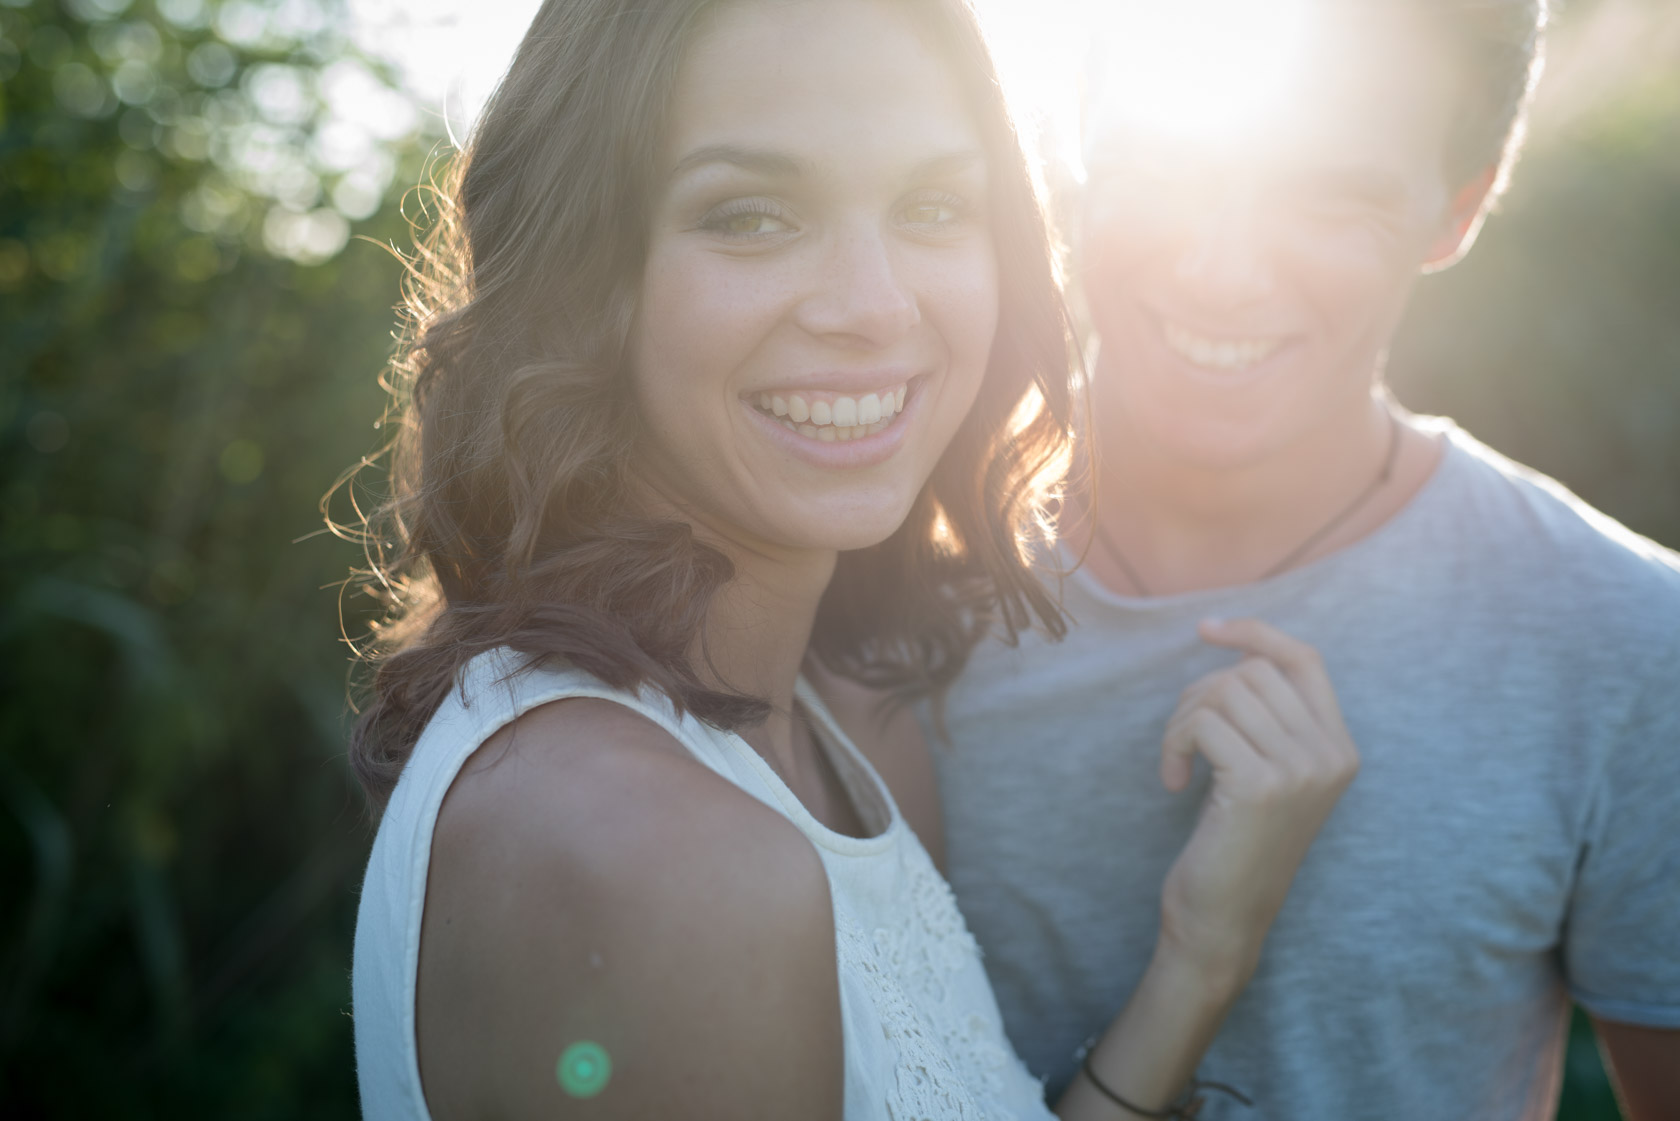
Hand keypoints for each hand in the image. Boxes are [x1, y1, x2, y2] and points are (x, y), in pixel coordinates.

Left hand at [1155, 618, 1359, 979]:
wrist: (1224, 917)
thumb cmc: (1233, 842)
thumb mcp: (1265, 772)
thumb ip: (1267, 718)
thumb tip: (1234, 646)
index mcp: (1339, 748)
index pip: (1305, 659)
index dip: (1255, 632)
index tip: (1205, 630)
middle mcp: (1331, 755)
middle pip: (1251, 672)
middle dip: (1199, 694)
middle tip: (1182, 739)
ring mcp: (1302, 769)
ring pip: (1222, 693)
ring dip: (1182, 721)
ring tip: (1178, 761)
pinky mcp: (1262, 784)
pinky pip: (1202, 723)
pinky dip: (1174, 744)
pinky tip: (1174, 781)